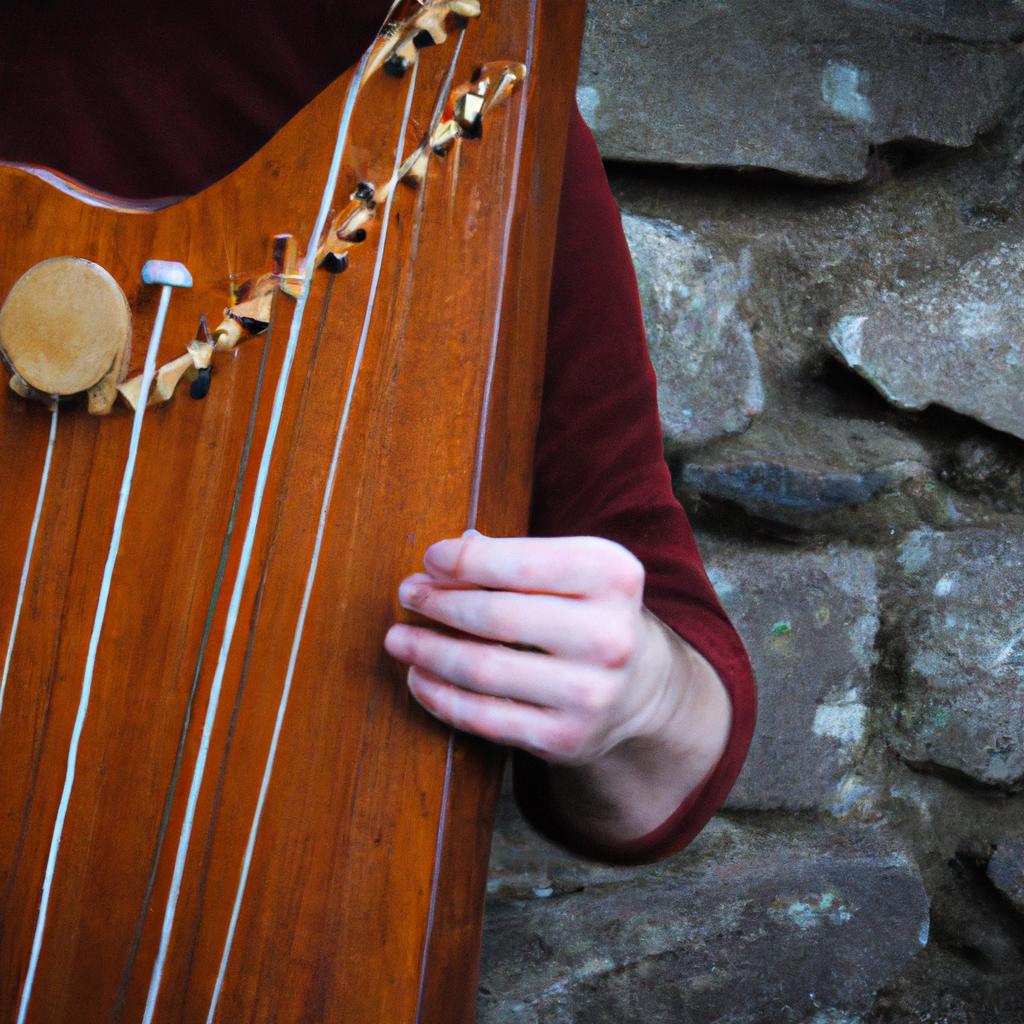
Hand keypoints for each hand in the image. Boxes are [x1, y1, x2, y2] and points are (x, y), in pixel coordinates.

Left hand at [383, 532, 681, 765]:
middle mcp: (609, 636)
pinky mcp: (566, 738)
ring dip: (428, 650)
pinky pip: (485, 718)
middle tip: (408, 595)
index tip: (429, 560)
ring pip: (484, 670)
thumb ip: (514, 557)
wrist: (639, 687)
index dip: (464, 562)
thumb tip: (443, 560)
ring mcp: (591, 693)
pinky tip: (419, 678)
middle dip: (439, 604)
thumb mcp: (572, 569)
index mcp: (613, 576)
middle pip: (496, 616)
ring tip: (399, 638)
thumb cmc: (587, 611)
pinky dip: (441, 696)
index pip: (520, 563)